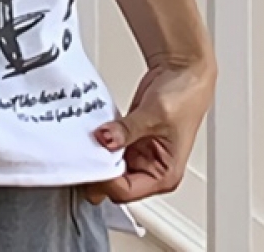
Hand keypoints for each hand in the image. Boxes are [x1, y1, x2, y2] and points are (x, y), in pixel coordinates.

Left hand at [84, 55, 216, 203]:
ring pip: (106, 165)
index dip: (104, 180)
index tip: (88, 162)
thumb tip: (105, 140)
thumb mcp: (155, 114)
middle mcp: (150, 169)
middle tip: (79, 152)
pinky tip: (88, 132)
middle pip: (113, 182)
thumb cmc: (183, 97)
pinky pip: (106, 146)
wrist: (182, 73)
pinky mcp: (127, 138)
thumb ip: (128, 130)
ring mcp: (137, 153)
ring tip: (82, 141)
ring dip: (94, 154)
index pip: (126, 191)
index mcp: (164, 175)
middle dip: (96, 169)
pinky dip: (96, 141)